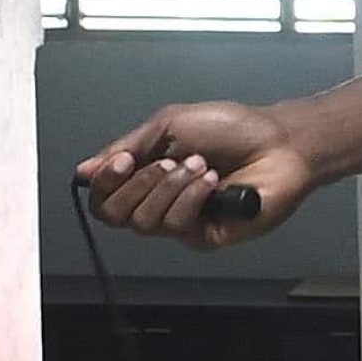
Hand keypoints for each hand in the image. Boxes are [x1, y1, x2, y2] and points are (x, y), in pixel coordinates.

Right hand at [73, 100, 316, 251]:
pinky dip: (190, 198)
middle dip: (137, 185)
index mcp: (146, 175)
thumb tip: (84, 170)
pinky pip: (177, 226)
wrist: (278, 143)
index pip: (102, 196)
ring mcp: (181, 221)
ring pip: (144, 222)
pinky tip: (212, 181)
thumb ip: (126, 148)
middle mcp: (158, 201)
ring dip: (169, 188)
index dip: (105, 182)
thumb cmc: (231, 129)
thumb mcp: (169, 125)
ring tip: (200, 165)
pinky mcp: (204, 234)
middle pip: (114, 216)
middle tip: (168, 162)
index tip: (124, 161)